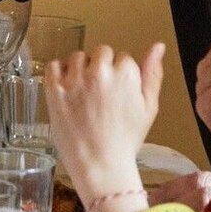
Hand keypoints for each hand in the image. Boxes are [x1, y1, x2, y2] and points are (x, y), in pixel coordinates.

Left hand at [44, 43, 169, 211]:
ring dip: (80, 69)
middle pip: (100, 52)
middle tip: (99, 93)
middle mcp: (99, 72)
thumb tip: (158, 46)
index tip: (116, 91)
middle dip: (101, 68)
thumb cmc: (126, 139)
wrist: (101, 165)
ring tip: (83, 94)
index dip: (120, 74)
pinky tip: (66, 88)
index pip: (122, 57)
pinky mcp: (54, 90)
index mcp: (126, 74)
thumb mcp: (149, 107)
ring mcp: (75, 80)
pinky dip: (58, 72)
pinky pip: (52, 65)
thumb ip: (152, 73)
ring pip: (77, 57)